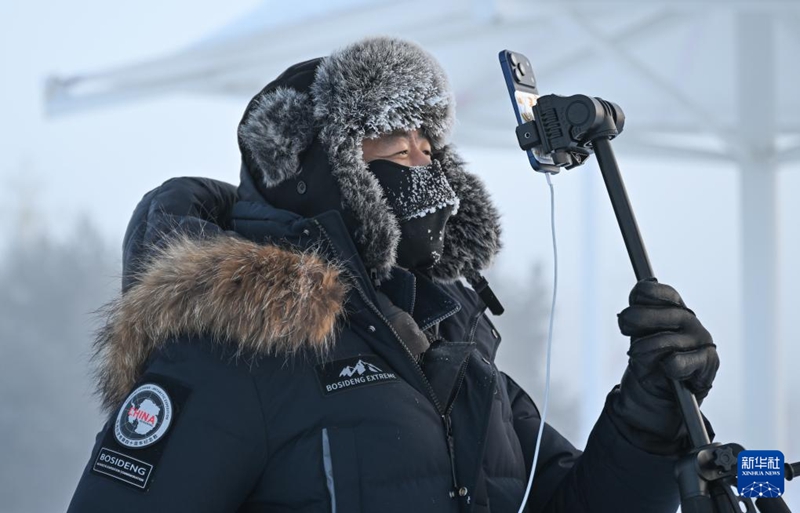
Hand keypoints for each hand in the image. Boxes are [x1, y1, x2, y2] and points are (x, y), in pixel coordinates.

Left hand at [608, 279, 719, 453]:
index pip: (655, 292)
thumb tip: (627, 315)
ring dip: (646, 351)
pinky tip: (667, 370)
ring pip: (666, 340)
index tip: (627, 314)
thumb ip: (635, 322)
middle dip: (637, 321)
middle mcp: (688, 319)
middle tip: (625, 329)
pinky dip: (669, 368)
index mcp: (672, 306)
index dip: (639, 299)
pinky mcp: (708, 361)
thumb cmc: (649, 360)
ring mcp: (701, 338)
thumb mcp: (637, 337)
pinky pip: (679, 362)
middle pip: (659, 312)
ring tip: (638, 356)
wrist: (660, 395)